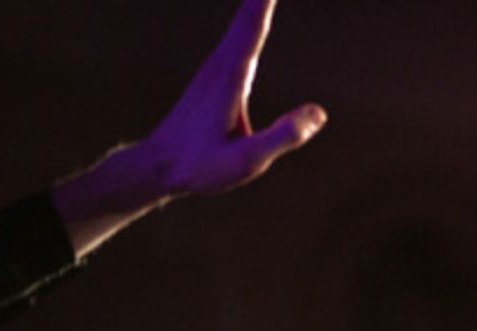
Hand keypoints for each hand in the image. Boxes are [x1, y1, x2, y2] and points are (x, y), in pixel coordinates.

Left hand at [139, 0, 325, 196]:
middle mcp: (223, 63)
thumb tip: (318, 112)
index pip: (254, 25)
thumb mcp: (246, 161)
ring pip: (245, 20)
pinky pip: (243, 32)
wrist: (158, 167)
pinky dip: (256, 14)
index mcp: (231, 77)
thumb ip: (282, 136)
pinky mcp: (218, 73)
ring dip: (260, 0)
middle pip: (250, 13)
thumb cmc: (201, 167)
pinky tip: (260, 9)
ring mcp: (218, 66)